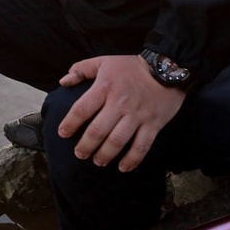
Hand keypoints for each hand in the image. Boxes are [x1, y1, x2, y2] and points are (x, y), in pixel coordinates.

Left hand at [58, 55, 185, 171]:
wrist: (166, 68)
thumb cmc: (130, 66)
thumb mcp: (103, 61)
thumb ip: (81, 70)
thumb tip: (63, 81)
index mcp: (104, 87)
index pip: (82, 109)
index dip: (70, 123)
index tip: (62, 133)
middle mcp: (119, 103)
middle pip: (98, 130)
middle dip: (86, 145)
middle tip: (79, 154)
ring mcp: (137, 115)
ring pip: (118, 141)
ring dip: (105, 154)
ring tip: (97, 161)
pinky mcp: (153, 124)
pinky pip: (142, 146)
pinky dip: (132, 159)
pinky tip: (123, 168)